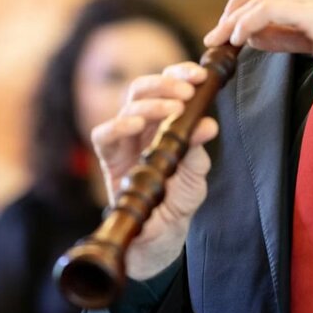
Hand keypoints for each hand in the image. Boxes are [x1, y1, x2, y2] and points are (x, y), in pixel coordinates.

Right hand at [89, 62, 218, 280]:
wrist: (159, 237)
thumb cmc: (176, 200)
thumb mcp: (195, 174)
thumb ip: (197, 148)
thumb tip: (209, 124)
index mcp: (164, 122)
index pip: (167, 86)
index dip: (180, 74)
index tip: (199, 76)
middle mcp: (142, 126)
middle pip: (143, 88)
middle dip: (165, 83)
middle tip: (186, 91)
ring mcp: (124, 141)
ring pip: (128, 105)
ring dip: (151, 102)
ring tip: (173, 108)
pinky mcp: (108, 159)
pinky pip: (104, 134)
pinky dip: (119, 125)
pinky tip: (135, 123)